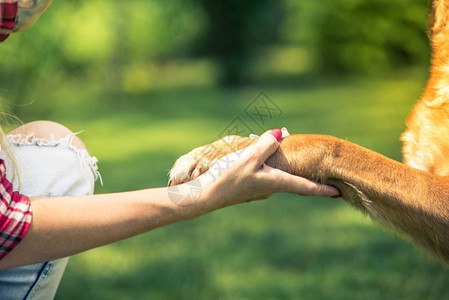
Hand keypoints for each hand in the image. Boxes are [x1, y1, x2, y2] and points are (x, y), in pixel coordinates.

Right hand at [197, 129, 340, 207]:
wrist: (204, 196)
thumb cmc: (227, 178)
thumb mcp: (248, 158)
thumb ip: (267, 144)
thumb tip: (281, 134)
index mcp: (276, 182)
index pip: (305, 187)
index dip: (323, 189)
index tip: (339, 193)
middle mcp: (271, 187)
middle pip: (295, 177)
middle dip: (306, 168)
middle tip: (317, 159)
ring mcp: (259, 187)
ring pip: (280, 171)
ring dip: (286, 159)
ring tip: (284, 139)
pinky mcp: (248, 184)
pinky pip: (267, 170)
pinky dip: (271, 159)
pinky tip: (260, 149)